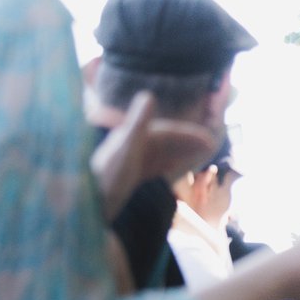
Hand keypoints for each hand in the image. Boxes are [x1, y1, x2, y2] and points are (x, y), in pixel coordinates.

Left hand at [91, 91, 216, 221]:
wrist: (87, 204)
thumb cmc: (108, 178)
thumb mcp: (126, 150)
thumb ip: (138, 123)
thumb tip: (149, 95)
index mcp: (134, 137)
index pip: (167, 131)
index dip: (190, 135)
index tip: (211, 141)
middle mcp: (132, 145)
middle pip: (165, 140)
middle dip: (188, 142)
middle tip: (212, 147)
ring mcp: (129, 161)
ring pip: (160, 152)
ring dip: (180, 152)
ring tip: (199, 156)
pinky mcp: (127, 176)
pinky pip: (152, 166)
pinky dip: (167, 165)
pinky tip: (174, 169)